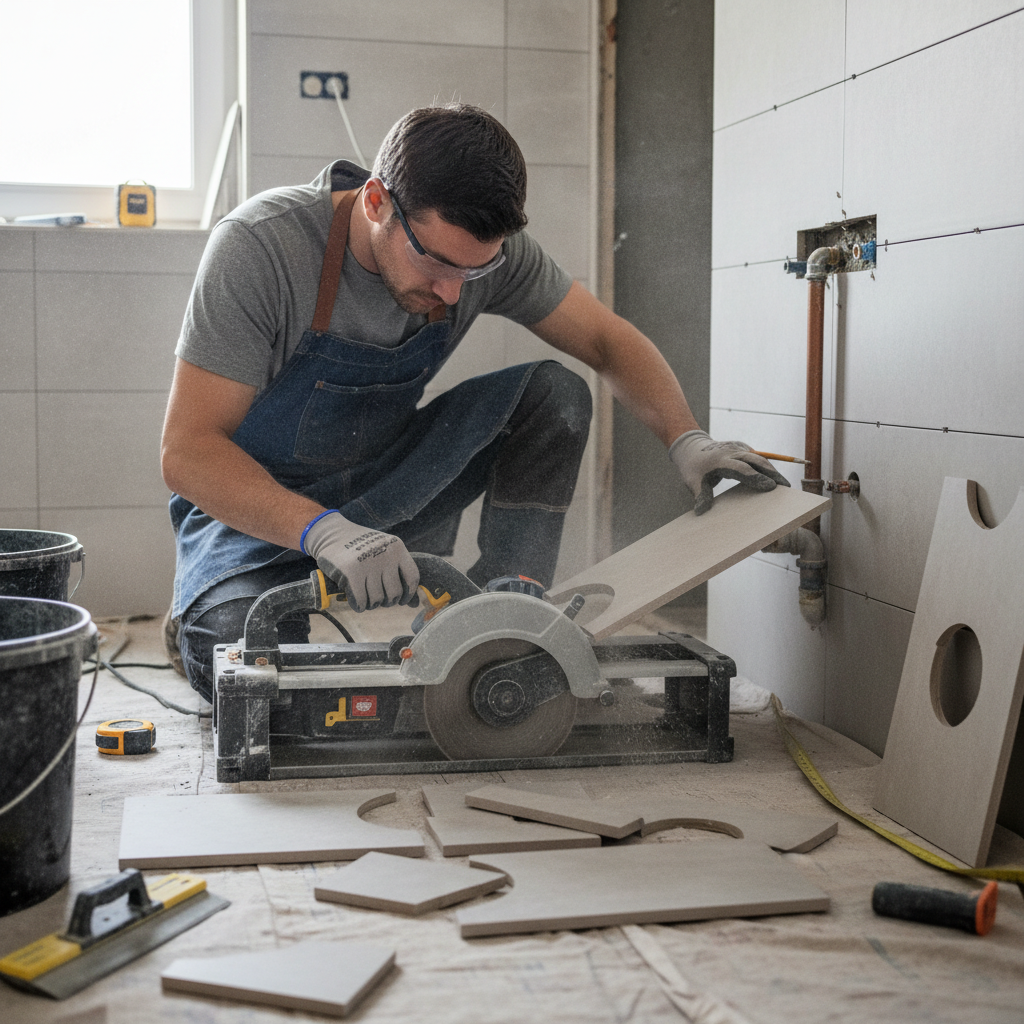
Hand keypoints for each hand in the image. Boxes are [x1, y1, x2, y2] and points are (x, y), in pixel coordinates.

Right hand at [301, 512, 419, 611]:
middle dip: (387, 601)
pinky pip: (360, 600)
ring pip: (377, 599)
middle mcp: (385, 555)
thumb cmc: (361, 547)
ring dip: (371, 604)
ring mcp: (368, 564)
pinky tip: (357, 603)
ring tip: (366, 598)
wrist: (331, 532)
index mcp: (397, 548)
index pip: (412, 577)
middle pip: (394, 593)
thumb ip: (397, 570)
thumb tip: (414, 603)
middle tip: (379, 599)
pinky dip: (359, 606)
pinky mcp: (352, 572)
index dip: (409, 593)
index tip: (401, 600)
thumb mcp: (383, 549)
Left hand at [669, 430, 789, 515]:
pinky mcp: (743, 448)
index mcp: (721, 460)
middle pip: (757, 461)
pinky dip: (766, 467)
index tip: (770, 487)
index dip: (757, 478)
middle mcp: (732, 452)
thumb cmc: (693, 468)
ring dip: (772, 470)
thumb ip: (700, 496)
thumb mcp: (693, 482)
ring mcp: (738, 448)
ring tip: (785, 485)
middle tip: (786, 487)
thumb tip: (701, 512)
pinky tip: (775, 479)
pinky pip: (757, 458)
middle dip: (773, 473)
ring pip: (760, 458)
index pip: (743, 469)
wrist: (692, 448)